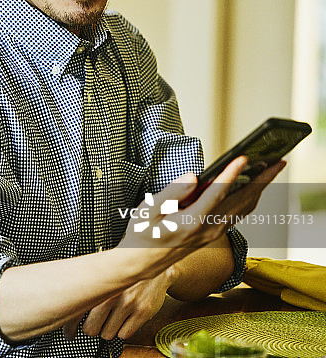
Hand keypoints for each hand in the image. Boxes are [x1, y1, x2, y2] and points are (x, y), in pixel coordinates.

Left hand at [74, 267, 172, 340]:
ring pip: (107, 334)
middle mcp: (112, 295)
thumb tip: (68, 306)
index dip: (70, 327)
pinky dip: (122, 330)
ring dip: (107, 329)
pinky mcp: (142, 311)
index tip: (69, 333)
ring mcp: (128, 304)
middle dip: (91, 327)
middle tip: (95, 322)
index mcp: (97, 285)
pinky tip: (123, 319)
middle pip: (91, 329)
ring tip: (111, 318)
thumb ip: (86, 290)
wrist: (149, 260)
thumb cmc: (121, 269)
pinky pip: (125, 334)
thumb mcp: (100, 275)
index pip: (77, 313)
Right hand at [117, 155, 285, 276]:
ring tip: (271, 170)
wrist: (143, 262)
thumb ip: (171, 192)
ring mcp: (214, 232)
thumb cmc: (143, 232)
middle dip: (262, 180)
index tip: (243, 158)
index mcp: (191, 221)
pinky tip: (253, 187)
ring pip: (245, 208)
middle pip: (242, 201)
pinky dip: (250, 198)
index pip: (217, 194)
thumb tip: (193, 177)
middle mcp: (208, 228)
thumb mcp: (147, 210)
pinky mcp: (214, 233)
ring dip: (261, 188)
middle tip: (277, 161)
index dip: (231, 174)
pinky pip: (238, 213)